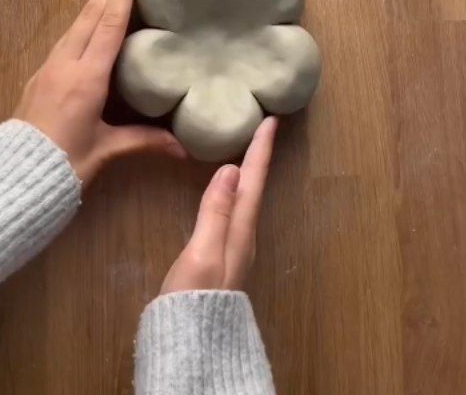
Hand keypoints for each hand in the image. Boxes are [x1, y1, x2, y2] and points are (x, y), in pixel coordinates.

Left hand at [14, 0, 186, 184]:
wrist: (17, 173)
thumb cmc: (65, 162)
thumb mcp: (106, 150)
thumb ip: (145, 142)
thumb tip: (184, 148)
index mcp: (87, 78)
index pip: (108, 24)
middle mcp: (67, 64)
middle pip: (90, 15)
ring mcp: (50, 66)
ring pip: (76, 24)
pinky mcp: (41, 74)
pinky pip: (67, 38)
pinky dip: (83, 21)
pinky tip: (90, 20)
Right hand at [160, 116, 277, 293]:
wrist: (193, 344)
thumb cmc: (195, 298)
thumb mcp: (203, 252)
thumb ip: (216, 212)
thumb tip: (231, 168)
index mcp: (241, 230)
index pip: (254, 181)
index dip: (261, 150)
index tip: (272, 121)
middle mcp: (244, 235)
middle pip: (255, 187)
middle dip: (259, 156)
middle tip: (264, 128)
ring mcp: (235, 248)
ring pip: (247, 199)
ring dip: (250, 173)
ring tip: (250, 151)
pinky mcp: (223, 256)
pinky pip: (235, 211)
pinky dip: (237, 191)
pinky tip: (229, 191)